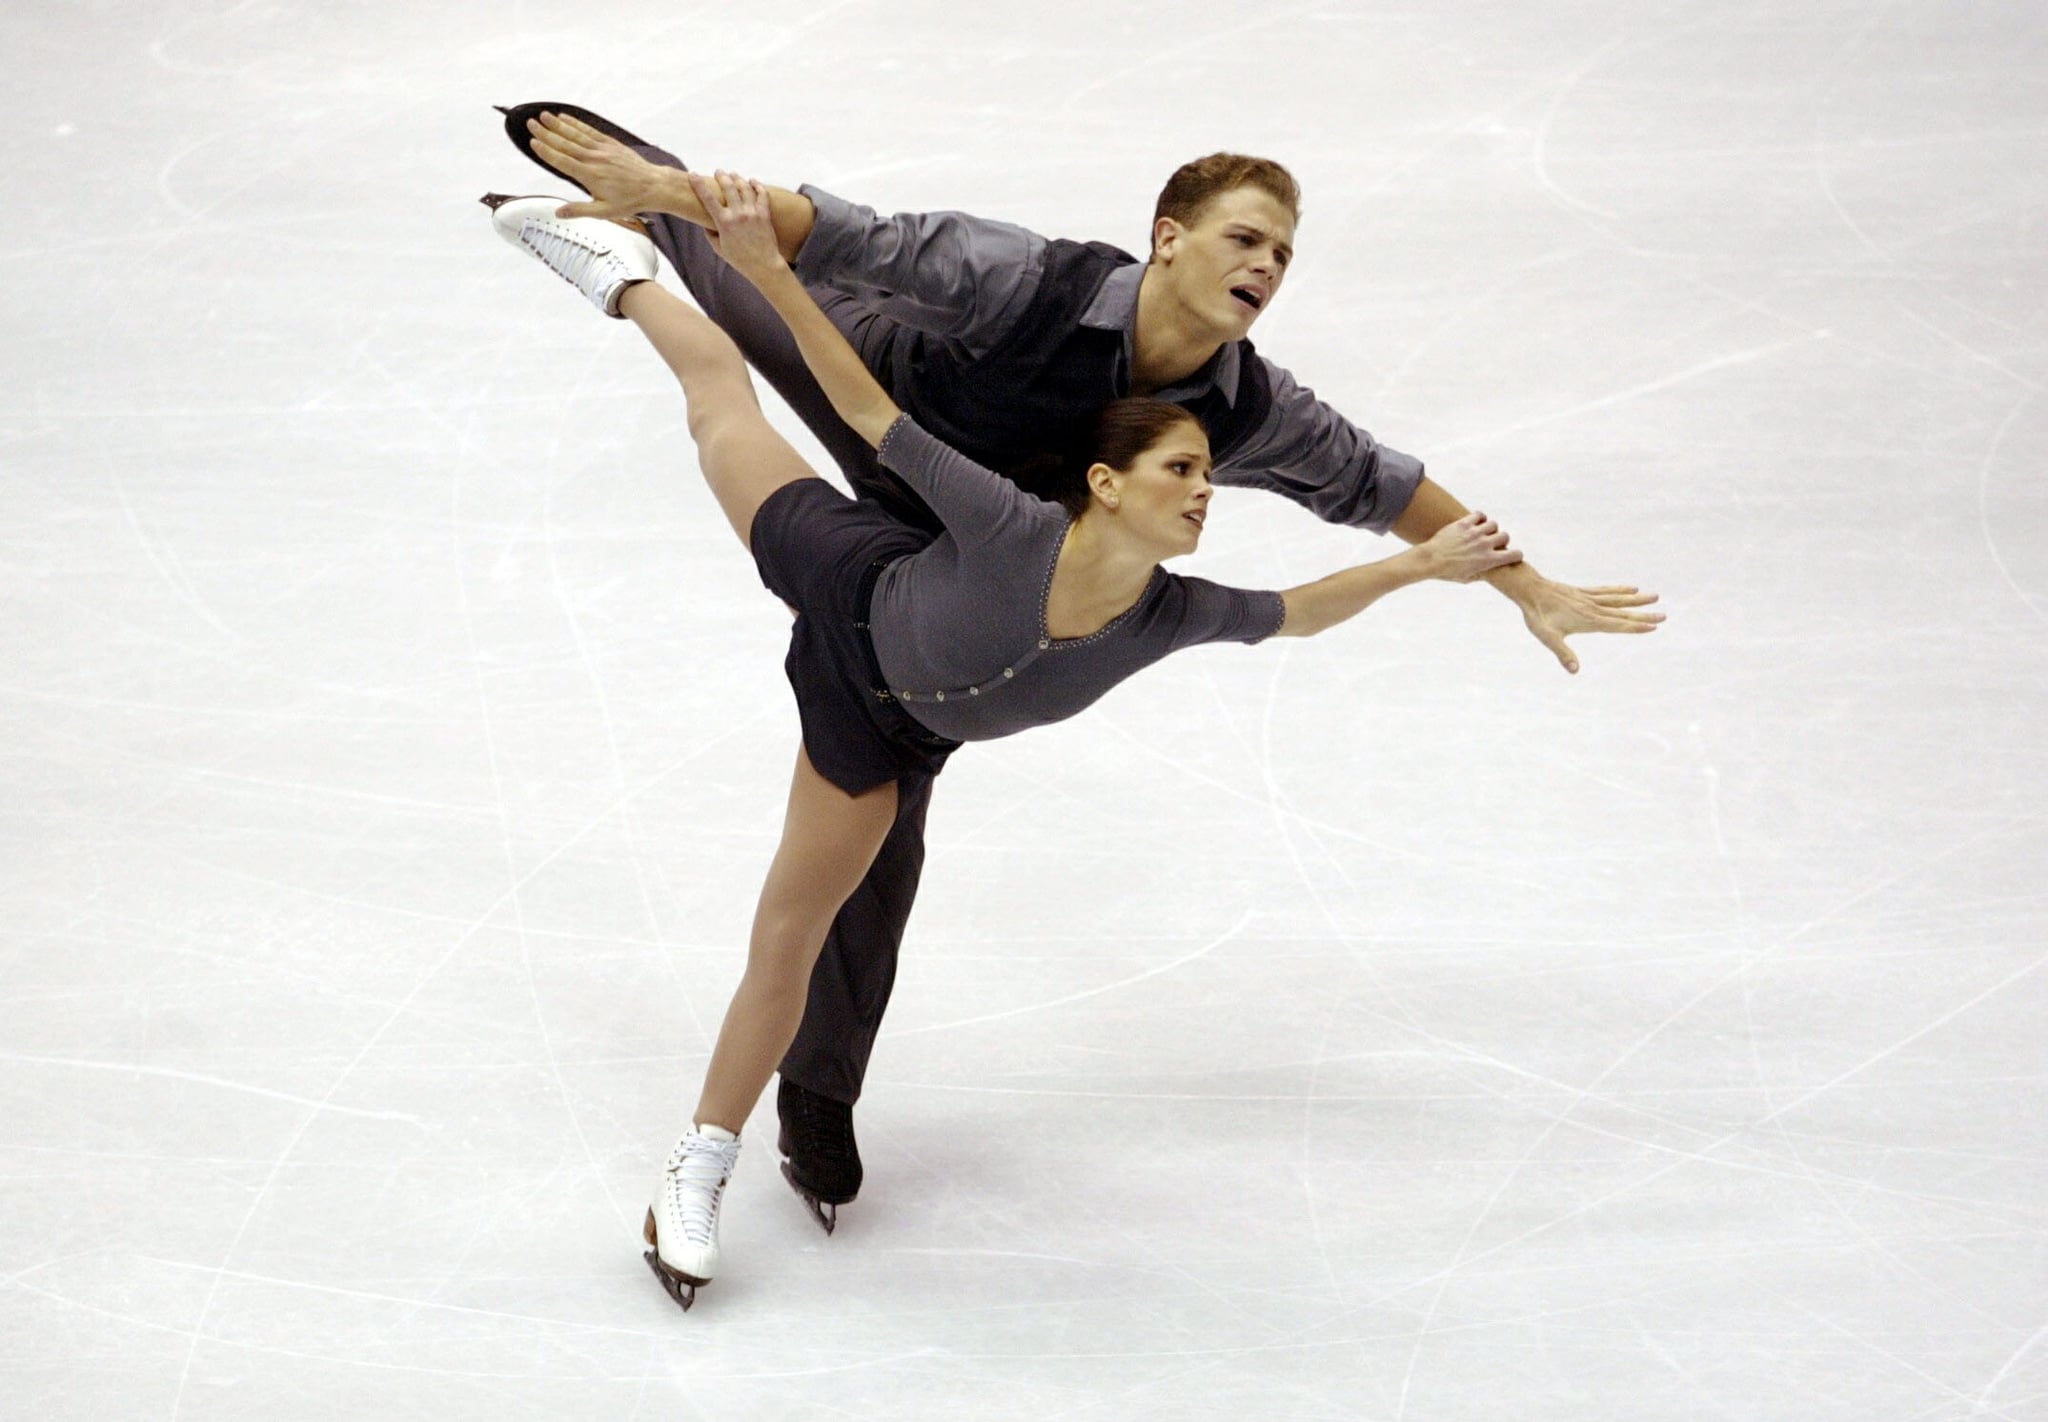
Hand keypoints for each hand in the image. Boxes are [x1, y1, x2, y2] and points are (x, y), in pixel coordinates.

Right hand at [528, 111, 674, 222]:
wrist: (654, 186)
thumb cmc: (631, 200)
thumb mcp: (604, 212)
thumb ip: (579, 210)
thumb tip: (559, 213)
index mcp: (589, 176)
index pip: (562, 161)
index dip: (546, 151)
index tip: (533, 142)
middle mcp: (594, 159)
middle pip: (565, 143)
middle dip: (546, 133)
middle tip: (531, 123)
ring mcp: (602, 150)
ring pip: (576, 134)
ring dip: (558, 124)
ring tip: (544, 116)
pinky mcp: (610, 144)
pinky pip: (590, 131)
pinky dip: (576, 124)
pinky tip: (566, 118)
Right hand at [685, 170, 785, 281]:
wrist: (763, 265)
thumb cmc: (740, 260)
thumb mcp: (719, 249)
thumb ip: (710, 235)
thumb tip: (705, 225)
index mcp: (723, 222)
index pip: (707, 198)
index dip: (698, 184)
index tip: (692, 174)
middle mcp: (737, 214)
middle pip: (728, 187)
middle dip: (722, 176)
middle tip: (718, 172)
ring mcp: (752, 213)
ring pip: (744, 187)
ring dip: (737, 178)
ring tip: (733, 174)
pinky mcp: (764, 214)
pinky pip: (762, 194)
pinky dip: (757, 185)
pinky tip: (753, 181)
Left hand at [1418, 511, 1522, 582]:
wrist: (1430, 560)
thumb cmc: (1447, 572)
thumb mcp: (1467, 578)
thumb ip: (1481, 574)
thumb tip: (1489, 572)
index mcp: (1488, 560)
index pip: (1515, 554)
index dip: (1516, 555)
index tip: (1511, 556)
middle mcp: (1484, 545)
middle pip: (1505, 536)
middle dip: (1501, 540)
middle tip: (1492, 544)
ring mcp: (1475, 533)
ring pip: (1493, 524)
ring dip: (1489, 529)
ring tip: (1481, 533)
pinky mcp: (1464, 523)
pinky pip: (1479, 515)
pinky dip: (1479, 518)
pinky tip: (1474, 523)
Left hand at [1509, 572, 1663, 673]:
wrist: (1530, 590)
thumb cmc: (1538, 616)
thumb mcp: (1548, 638)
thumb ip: (1563, 654)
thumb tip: (1575, 671)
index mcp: (1589, 621)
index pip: (1618, 625)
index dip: (1636, 626)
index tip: (1654, 627)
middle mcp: (1593, 608)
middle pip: (1623, 612)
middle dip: (1644, 615)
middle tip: (1664, 615)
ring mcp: (1589, 598)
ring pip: (1618, 599)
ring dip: (1637, 599)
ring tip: (1655, 596)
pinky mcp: (1582, 592)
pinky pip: (1606, 591)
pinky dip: (1620, 590)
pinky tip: (1631, 588)